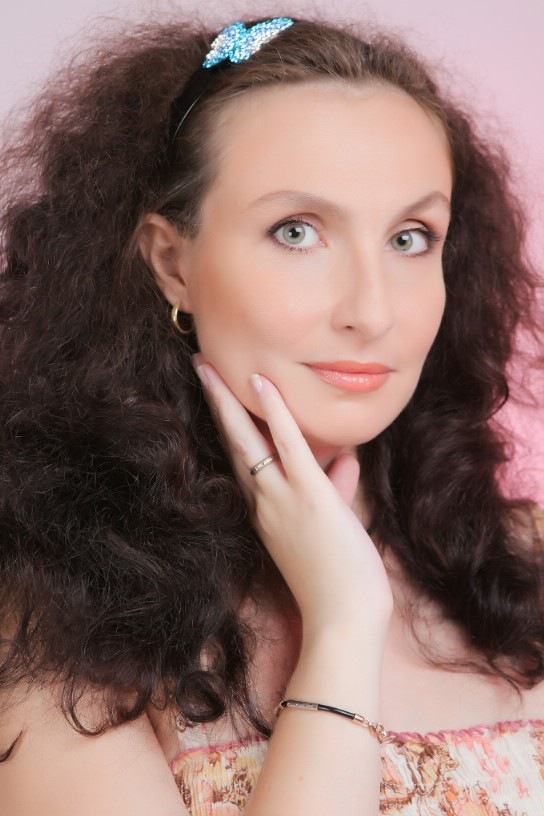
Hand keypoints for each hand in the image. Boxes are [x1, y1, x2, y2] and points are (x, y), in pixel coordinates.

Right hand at [194, 360, 391, 637]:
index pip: (241, 460)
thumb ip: (336, 489)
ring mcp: (282, 499)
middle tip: (199, 368)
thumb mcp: (333, 527)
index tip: (220, 399)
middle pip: (231, 444)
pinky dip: (275, 412)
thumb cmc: (340, 581)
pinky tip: (262, 383)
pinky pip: (287, 446)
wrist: (344, 621)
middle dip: (215, 404)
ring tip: (208, 366)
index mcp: (266, 512)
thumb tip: (346, 460)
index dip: (228, 427)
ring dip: (228, 399)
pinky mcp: (309, 497)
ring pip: (246, 440)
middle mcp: (263, 504)